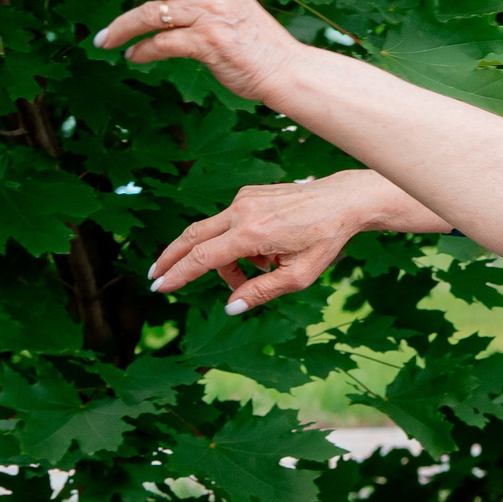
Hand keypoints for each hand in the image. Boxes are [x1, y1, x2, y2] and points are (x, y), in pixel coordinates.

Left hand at [76, 0, 305, 102]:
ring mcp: (208, 15)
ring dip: (120, 29)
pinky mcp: (206, 43)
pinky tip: (134, 56)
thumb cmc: (253, 39)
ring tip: (103, 40)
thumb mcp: (228, 4)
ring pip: (148, 15)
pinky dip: (142, 52)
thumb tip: (154, 6)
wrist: (284, 70)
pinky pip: (160, 44)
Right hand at [149, 169, 411, 311]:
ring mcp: (244, 199)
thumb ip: (262, 291)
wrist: (345, 201)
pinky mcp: (249, 194)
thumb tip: (231, 307)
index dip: (178, 274)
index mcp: (251, 234)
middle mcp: (241, 212)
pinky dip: (238, 242)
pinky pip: (231, 222)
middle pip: (192, 238)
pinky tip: (267, 252)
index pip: (202, 258)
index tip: (159, 287)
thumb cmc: (327, 239)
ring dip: (223, 258)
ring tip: (255, 272)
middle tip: (156, 278)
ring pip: (214, 232)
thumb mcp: (300, 275)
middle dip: (172, 259)